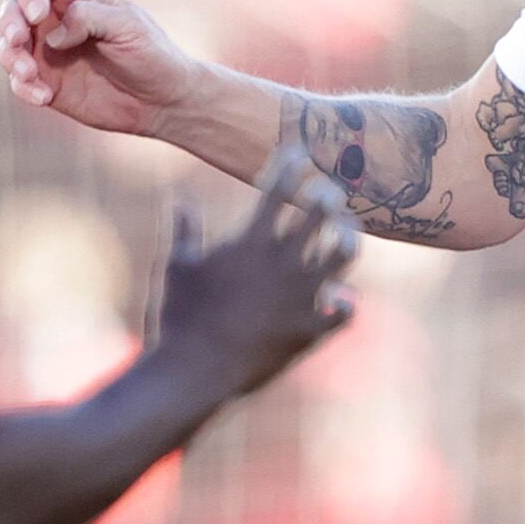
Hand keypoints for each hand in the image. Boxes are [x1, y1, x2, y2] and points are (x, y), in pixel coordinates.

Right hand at [0, 0, 204, 142]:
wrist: (163, 101)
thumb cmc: (151, 54)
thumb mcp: (127, 25)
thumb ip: (88, 17)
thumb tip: (51, 34)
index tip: (37, 14)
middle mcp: (56, 21)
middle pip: (13, 9)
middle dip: (8, 22)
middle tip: (18, 40)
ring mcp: (49, 53)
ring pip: (9, 46)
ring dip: (10, 57)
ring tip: (29, 74)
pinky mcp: (47, 83)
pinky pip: (20, 82)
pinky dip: (23, 88)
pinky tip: (43, 97)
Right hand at [153, 150, 360, 394]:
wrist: (195, 371)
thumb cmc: (179, 316)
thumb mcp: (176, 267)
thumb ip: (185, 230)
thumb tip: (180, 198)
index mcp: (251, 241)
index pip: (279, 188)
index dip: (290, 164)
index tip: (298, 152)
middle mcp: (284, 262)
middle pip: (321, 213)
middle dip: (328, 194)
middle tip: (329, 189)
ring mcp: (303, 296)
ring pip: (344, 255)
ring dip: (348, 238)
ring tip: (346, 233)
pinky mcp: (311, 330)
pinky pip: (346, 312)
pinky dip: (346, 304)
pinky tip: (342, 299)